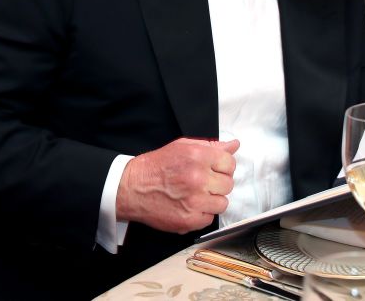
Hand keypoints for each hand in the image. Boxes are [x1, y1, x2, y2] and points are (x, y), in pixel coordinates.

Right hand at [116, 137, 239, 233]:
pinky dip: (201, 214)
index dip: (223, 167)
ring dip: (212, 200)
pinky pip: (209, 219)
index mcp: (198, 157)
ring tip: (196, 195)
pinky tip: (189, 206)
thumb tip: (234, 145)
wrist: (130, 188)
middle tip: (203, 183)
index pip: (230, 163)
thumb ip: (211, 146)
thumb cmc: (155, 167)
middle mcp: (198, 178)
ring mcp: (194, 201)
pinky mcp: (188, 220)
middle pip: (228, 184)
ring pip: (222, 203)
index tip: (214, 170)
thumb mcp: (182, 147)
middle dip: (218, 184)